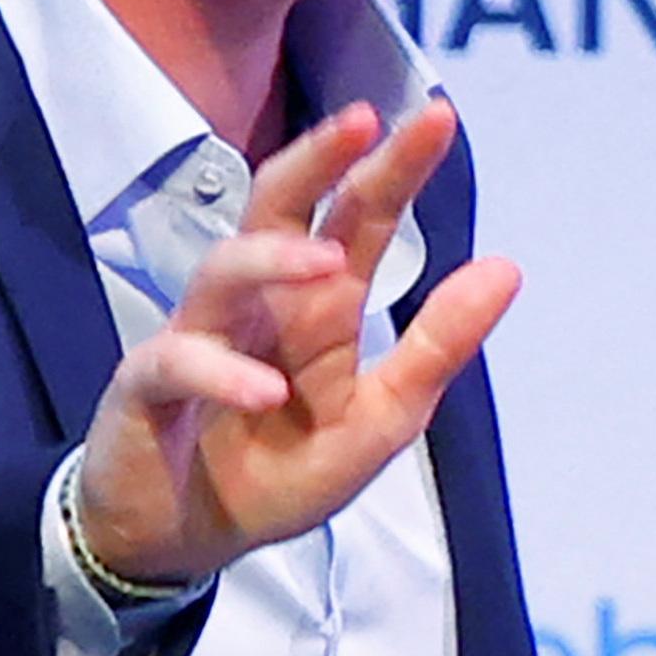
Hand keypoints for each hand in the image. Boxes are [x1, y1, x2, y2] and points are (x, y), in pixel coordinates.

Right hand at [72, 99, 517, 585]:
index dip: (392, 167)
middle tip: (361, 120)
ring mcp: (197, 337)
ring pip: (223, 269)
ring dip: (275, 260)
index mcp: (316, 309)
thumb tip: (507, 267)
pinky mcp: (148, 385)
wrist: (181, 539)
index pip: (356, 218)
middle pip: (277, 208)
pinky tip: (265, 392)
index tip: (438, 116)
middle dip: (317, 159)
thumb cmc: (275, 472)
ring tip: (331, 264)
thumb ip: (437, 347)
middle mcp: (256, 306)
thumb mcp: (381, 420)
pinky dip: (222, 371)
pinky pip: (177, 361)